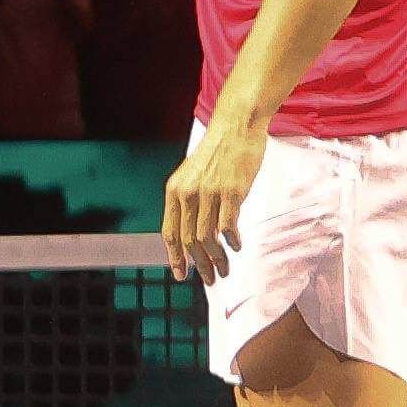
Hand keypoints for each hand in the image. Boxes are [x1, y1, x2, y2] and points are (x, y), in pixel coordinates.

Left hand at [163, 112, 266, 284]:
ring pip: (207, 238)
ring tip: (224, 269)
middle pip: (188, 240)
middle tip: (210, 279)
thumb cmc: (217, 152)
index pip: (169, 232)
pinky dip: (231, 241)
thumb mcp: (192, 175)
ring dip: (217, 259)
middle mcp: (188, 193)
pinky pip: (227, 226)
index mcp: (175, 190)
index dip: (174, 257)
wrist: (235, 126)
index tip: (181, 275)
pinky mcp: (230, 192)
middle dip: (199, 265)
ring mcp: (209, 193)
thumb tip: (192, 231)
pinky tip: (236, 247)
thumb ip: (189, 200)